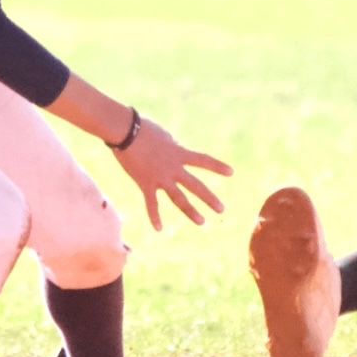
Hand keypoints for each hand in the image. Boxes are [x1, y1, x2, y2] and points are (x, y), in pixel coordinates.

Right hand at [111, 114, 232, 229]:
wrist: (125, 132)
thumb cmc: (143, 128)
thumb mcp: (165, 137)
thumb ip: (174, 147)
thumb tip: (176, 151)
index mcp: (179, 153)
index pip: (203, 160)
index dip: (217, 166)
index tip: (231, 173)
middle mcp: (173, 168)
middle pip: (196, 186)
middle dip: (209, 198)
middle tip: (221, 209)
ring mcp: (160, 178)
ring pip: (179, 198)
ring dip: (191, 211)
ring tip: (202, 222)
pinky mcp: (145, 184)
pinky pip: (151, 203)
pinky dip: (154, 216)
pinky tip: (159, 229)